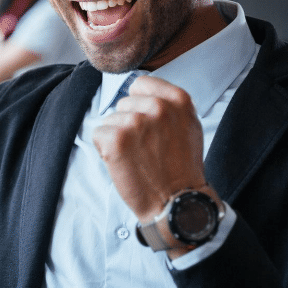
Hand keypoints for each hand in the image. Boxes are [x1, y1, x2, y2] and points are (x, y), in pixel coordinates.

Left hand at [92, 76, 208, 223]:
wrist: (176, 202)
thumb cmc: (182, 168)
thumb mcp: (189, 127)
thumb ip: (170, 106)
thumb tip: (145, 94)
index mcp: (178, 100)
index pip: (140, 85)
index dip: (139, 105)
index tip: (147, 124)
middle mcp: (158, 107)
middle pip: (124, 103)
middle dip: (129, 124)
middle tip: (145, 149)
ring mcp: (136, 122)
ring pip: (110, 120)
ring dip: (118, 138)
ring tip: (137, 158)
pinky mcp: (117, 139)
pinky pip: (98, 134)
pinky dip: (105, 150)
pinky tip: (124, 163)